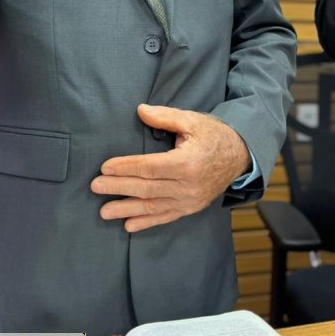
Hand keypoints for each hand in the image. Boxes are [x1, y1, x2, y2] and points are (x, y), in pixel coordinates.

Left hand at [91, 103, 250, 232]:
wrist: (240, 155)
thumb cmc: (213, 135)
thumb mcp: (191, 120)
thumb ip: (164, 116)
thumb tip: (140, 110)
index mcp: (187, 163)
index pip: (149, 167)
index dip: (125, 167)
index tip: (105, 167)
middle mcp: (188, 186)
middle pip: (147, 188)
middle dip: (118, 188)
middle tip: (95, 187)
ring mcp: (190, 201)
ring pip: (153, 207)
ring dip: (126, 209)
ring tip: (104, 211)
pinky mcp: (191, 208)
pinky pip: (166, 217)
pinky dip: (146, 222)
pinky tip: (128, 225)